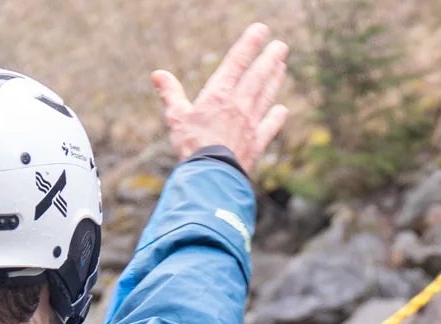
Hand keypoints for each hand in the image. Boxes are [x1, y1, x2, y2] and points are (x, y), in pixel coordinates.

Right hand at [151, 23, 290, 175]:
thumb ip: (171, 94)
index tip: (261, 30)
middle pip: (258, 76)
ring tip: (282, 67)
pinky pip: (269, 126)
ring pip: (266, 96)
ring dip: (275, 80)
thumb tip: (158, 74)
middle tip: (281, 46)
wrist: (211, 177)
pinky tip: (282, 110)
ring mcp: (250, 124)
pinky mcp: (256, 144)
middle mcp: (239, 105)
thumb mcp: (176, 117)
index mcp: (218, 95)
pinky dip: (276, 117)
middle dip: (270, 59)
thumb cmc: (190, 146)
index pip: (237, 62)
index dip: (249, 44)